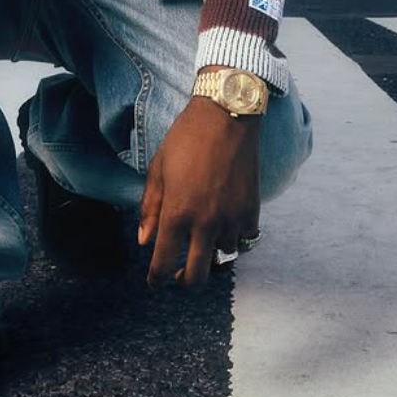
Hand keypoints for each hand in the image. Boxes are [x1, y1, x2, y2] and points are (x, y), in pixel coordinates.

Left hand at [138, 97, 260, 288]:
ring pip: (222, 257)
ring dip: (211, 252)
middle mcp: (205, 223)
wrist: (227, 114)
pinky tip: (227, 224)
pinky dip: (236, 237)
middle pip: (195, 276)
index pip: (163, 264)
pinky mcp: (252, 209)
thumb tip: (144, 240)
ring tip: (204, 239)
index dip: (156, 279)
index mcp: (177, 213)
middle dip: (184, 280)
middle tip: (179, 272)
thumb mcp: (159, 169)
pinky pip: (245, 238)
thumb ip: (150, 208)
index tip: (155, 282)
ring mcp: (231, 218)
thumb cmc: (187, 138)